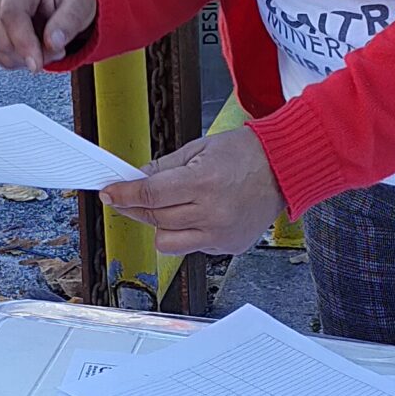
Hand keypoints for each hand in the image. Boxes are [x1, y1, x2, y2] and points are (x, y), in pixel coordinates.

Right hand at [0, 0, 98, 70]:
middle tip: (56, 48)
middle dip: (31, 53)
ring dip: (26, 57)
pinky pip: (0, 56)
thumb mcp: (79, 4)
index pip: (11, 15)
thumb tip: (52, 43)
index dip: (23, 43)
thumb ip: (68, 23)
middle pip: (3, 37)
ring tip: (46, 44)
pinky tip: (33, 46)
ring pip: (0, 50)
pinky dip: (19, 59)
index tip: (37, 63)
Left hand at [101, 129, 285, 257]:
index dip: (124, 193)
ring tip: (169, 209)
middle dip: (135, 207)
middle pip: (155, 218)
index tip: (110, 193)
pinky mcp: (229, 246)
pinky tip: (198, 215)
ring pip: (168, 242)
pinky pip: (193, 247)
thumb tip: (136, 179)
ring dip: (160, 225)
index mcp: (203, 182)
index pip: (149, 194)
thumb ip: (164, 167)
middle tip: (129, 197)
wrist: (284, 167)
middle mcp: (212, 212)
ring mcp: (221, 233)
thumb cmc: (247, 153)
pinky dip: (188, 233)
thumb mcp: (200, 148)